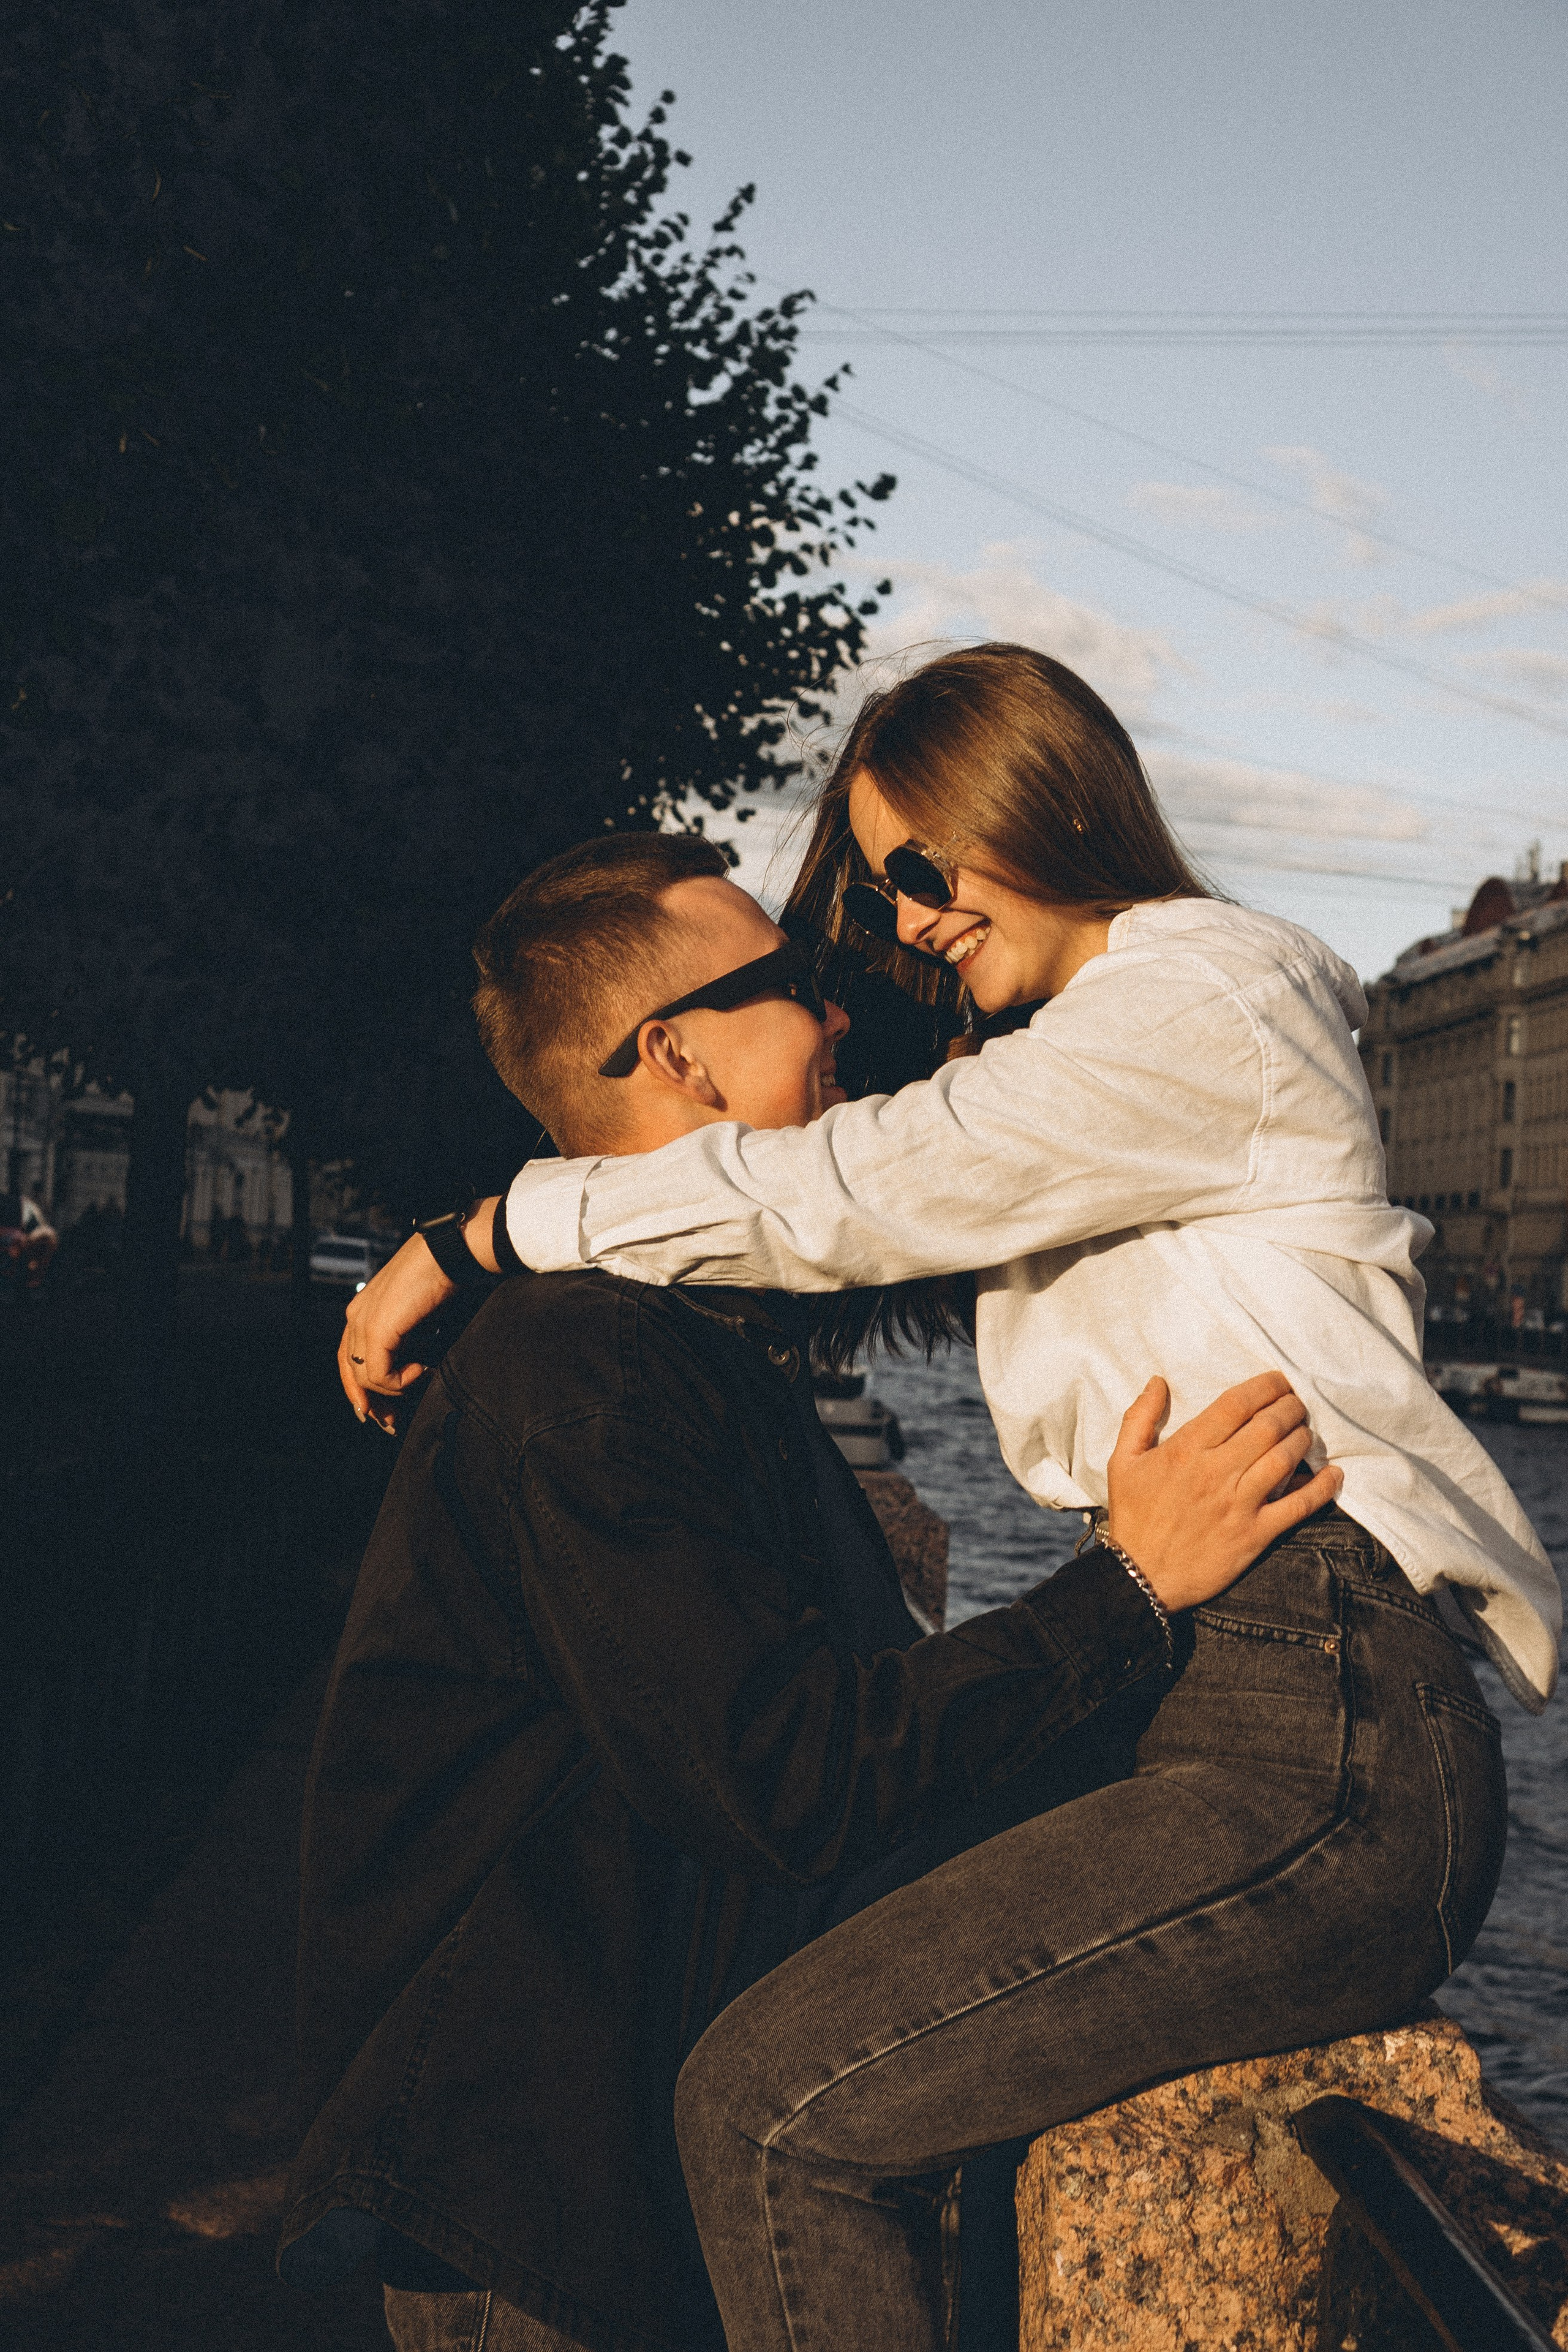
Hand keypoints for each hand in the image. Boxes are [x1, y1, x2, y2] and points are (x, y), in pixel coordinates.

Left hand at [339, 1235, 455, 1429]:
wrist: (448, 1253)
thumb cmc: (441, 1278)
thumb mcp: (416, 1315)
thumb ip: (405, 1340)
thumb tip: (410, 1369)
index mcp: (362, 1311)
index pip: (350, 1361)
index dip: (362, 1390)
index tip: (380, 1413)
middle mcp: (356, 1317)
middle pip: (352, 1374)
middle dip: (371, 1403)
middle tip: (391, 1424)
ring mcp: (363, 1323)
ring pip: (365, 1378)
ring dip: (395, 1389)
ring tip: (422, 1377)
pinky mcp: (377, 1330)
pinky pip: (379, 1374)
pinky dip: (401, 1381)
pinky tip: (423, 1368)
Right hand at [1104, 1371, 1341, 1615]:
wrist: (1140, 1576)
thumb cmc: (1133, 1517)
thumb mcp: (1122, 1461)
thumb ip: (1139, 1417)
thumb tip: (1157, 1381)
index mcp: (1186, 1450)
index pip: (1236, 1405)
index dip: (1265, 1387)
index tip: (1279, 1381)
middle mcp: (1216, 1472)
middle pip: (1267, 1426)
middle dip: (1290, 1407)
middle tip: (1298, 1403)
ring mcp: (1239, 1503)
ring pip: (1284, 1458)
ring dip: (1303, 1438)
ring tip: (1306, 1430)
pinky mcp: (1255, 1534)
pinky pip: (1297, 1506)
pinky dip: (1320, 1488)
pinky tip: (1334, 1474)